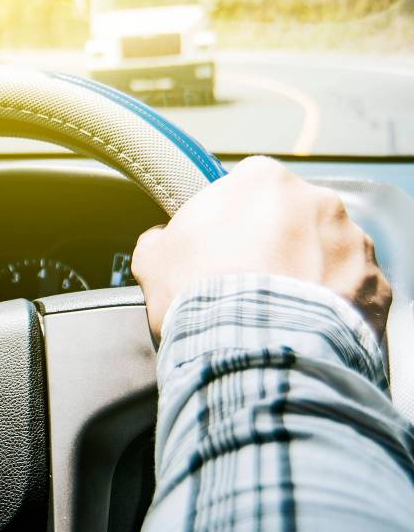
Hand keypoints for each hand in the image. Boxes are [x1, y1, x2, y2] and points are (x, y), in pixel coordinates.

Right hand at [132, 155, 390, 340]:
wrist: (256, 350)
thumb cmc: (201, 294)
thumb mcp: (153, 259)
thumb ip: (161, 239)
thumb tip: (161, 240)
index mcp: (262, 180)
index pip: (245, 188)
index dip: (228, 222)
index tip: (218, 250)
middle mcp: (318, 200)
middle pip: (292, 218)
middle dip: (274, 246)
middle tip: (245, 285)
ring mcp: (355, 243)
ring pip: (326, 253)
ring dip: (306, 275)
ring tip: (276, 314)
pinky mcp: (377, 286)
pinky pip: (352, 292)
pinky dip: (332, 308)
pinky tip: (303, 330)